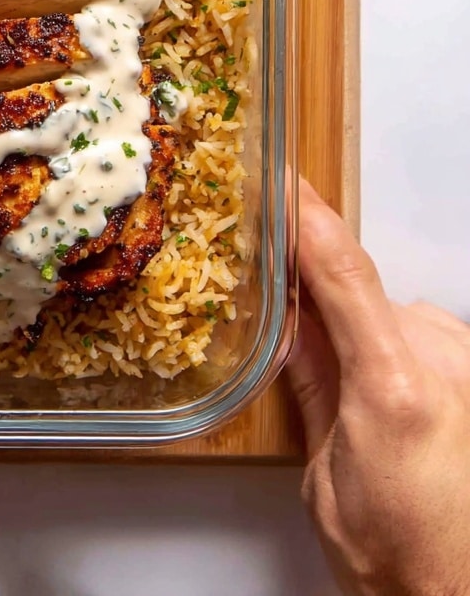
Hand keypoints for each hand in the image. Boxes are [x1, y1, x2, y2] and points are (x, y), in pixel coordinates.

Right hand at [288, 179, 469, 595]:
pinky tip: (396, 409)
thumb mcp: (323, 474)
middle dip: (326, 313)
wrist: (458, 593)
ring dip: (370, 342)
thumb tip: (288, 320)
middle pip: (363, 296)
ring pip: (394, 317)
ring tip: (366, 416)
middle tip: (308, 363)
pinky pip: (428, 336)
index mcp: (394, 387)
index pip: (343, 272)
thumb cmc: (398, 557)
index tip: (283, 180)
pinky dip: (402, 354)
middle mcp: (446, 363)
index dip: (310, 219)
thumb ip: (311, 382)